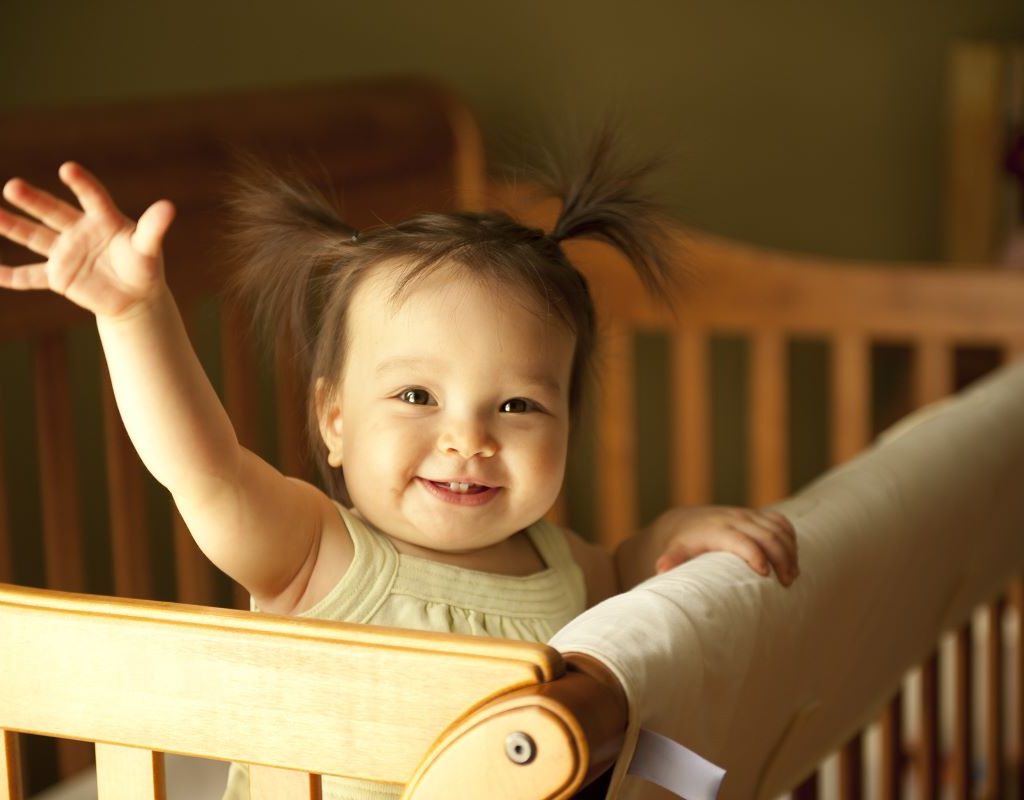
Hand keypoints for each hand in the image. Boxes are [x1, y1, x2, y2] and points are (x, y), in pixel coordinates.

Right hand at [0, 162, 174, 317]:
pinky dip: (12, 277)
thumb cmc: (143, 266)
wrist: (134, 297)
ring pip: (34, 237)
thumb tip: (169, 207)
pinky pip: (31, 277)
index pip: (92, 197)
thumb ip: (154, 228)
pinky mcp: (58, 277)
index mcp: (103, 219)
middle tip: (13, 186)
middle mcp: (78, 231)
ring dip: (13, 226)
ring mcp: (65, 253)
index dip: (81, 184)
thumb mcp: (149, 248)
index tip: (68, 169)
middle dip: (33, 200)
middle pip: (53, 211)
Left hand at [653, 506, 798, 585]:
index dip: (756, 556)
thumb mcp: (675, 550)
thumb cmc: (683, 543)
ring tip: (793, 576)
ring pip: (778, 528)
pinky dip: (791, 538)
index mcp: (718, 530)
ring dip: (790, 551)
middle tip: (787, 583)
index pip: (742, 540)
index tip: (766, 576)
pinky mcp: (756, 515)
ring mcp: (748, 515)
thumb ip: (671, 559)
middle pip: (767, 535)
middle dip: (781, 558)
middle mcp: (736, 519)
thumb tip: (661, 569)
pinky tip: (794, 557)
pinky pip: (781, 522)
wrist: (686, 522)